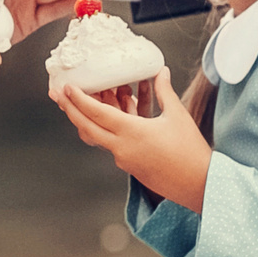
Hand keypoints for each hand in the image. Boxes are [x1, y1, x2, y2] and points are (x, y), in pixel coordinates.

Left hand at [53, 70, 209, 210]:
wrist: (199, 185)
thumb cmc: (190, 150)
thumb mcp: (177, 115)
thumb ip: (164, 91)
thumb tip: (161, 72)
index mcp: (131, 132)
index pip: (97, 114)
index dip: (79, 99)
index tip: (67, 88)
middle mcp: (122, 147)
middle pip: (87, 128)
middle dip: (71, 111)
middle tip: (58, 96)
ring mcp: (124, 159)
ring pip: (99, 137)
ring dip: (90, 120)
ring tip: (85, 103)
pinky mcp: (130, 167)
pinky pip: (113, 145)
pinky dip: (109, 131)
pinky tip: (116, 118)